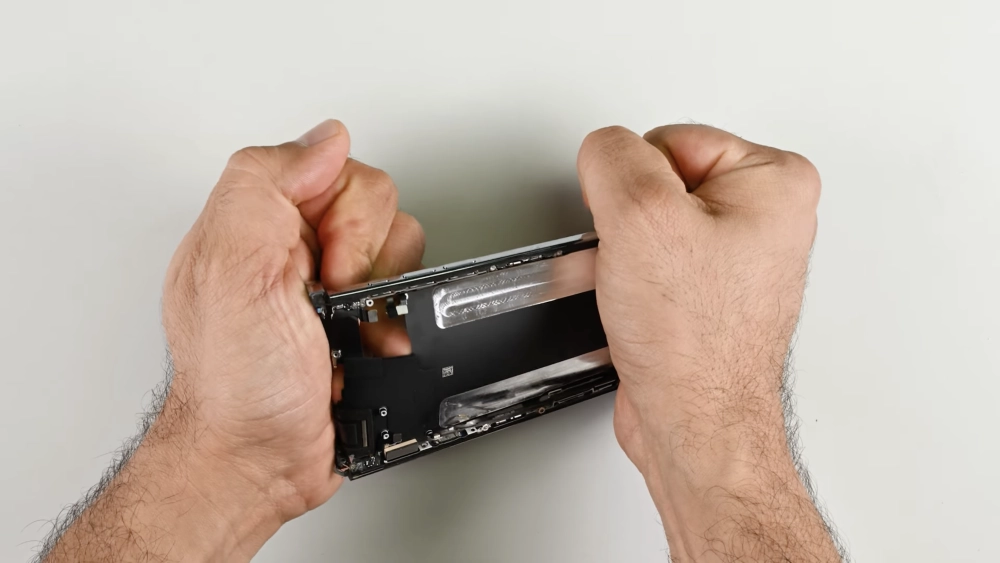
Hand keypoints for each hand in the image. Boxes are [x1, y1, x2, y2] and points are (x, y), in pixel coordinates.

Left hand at [161, 119, 423, 523]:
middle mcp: (296, 246)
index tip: (322, 267)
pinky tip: (368, 345)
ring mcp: (332, 284)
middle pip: (378, 206)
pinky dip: (401, 321)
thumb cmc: (235, 384)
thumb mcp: (228, 267)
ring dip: (385, 296)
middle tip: (329, 299)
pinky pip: (411, 291)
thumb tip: (326, 139)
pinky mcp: (362, 318)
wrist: (257, 461)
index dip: (345, 220)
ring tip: (347, 328)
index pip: (337, 170)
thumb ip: (263, 182)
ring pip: (402, 247)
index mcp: (259, 221)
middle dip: (366, 260)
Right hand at [578, 125, 839, 560]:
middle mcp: (764, 220)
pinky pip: (648, 268)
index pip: (669, 139)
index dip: (633, 184)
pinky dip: (624, 284)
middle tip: (635, 261)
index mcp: (773, 182)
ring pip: (645, 230)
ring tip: (626, 290)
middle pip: (656, 184)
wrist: (693, 425)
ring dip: (616, 258)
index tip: (635, 226)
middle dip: (625, 224)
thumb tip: (604, 149)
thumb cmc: (694, 343)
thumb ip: (613, 157)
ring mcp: (735, 263)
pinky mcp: (706, 298)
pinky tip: (625, 309)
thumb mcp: (639, 215)